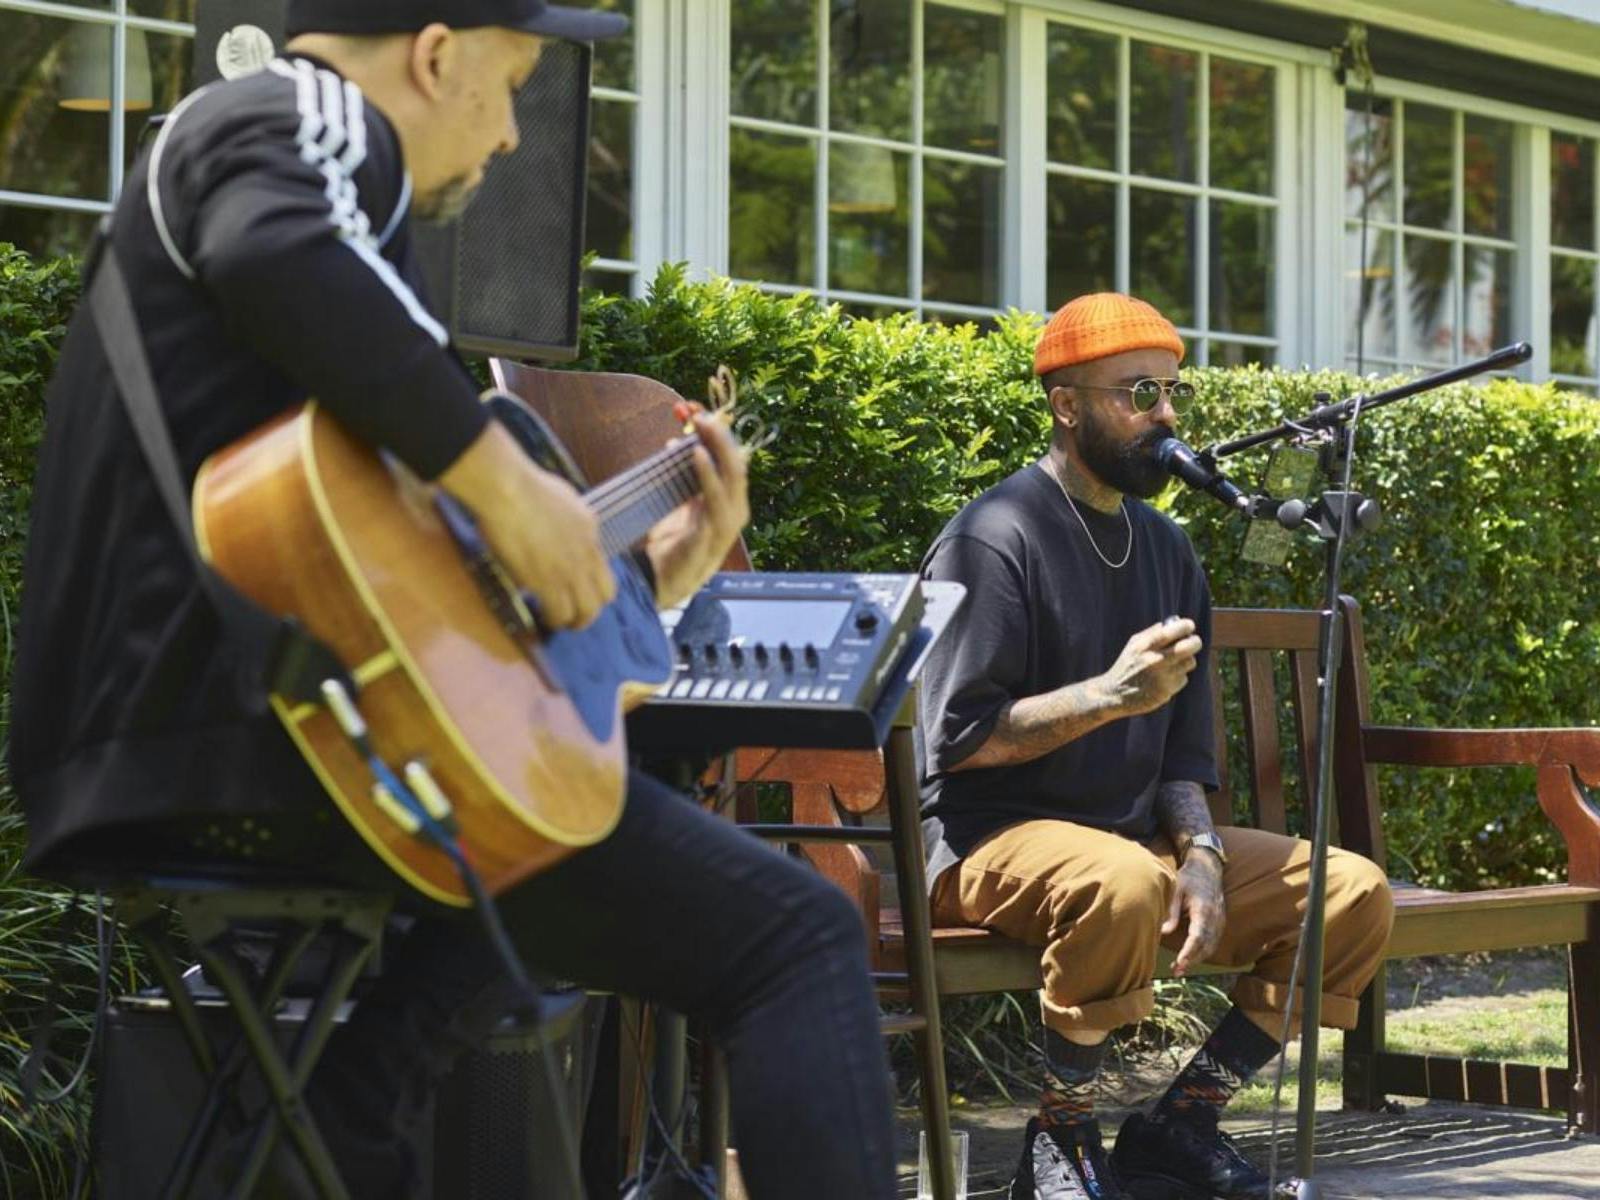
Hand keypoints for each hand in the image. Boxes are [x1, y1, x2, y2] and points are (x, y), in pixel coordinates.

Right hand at [438, 422, 613, 628]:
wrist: (510, 491)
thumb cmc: (528, 487)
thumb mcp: (567, 501)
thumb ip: (573, 522)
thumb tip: (567, 529)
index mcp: (592, 536)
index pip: (607, 576)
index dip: (597, 592)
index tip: (581, 593)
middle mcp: (587, 557)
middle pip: (601, 599)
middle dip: (588, 613)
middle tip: (573, 617)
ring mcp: (569, 571)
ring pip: (583, 612)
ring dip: (571, 621)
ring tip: (557, 622)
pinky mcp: (547, 581)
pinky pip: (558, 612)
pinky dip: (552, 619)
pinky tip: (540, 617)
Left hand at [644, 410, 749, 608]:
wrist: (658, 580)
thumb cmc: (670, 543)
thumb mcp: (677, 501)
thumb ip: (680, 475)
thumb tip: (676, 440)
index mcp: (729, 500)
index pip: (730, 458)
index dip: (717, 432)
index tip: (695, 409)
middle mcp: (734, 510)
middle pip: (736, 464)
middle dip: (720, 435)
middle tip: (699, 413)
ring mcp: (726, 526)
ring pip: (732, 479)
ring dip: (717, 449)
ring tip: (702, 427)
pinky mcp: (711, 538)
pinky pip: (713, 502)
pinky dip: (706, 476)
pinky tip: (696, 456)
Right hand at [1096, 619, 1201, 716]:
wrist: (1114, 694)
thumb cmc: (1126, 665)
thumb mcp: (1134, 645)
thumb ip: (1153, 632)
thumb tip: (1175, 622)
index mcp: (1146, 645)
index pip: (1175, 630)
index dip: (1187, 626)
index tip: (1189, 627)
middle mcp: (1156, 660)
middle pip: (1190, 646)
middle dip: (1195, 642)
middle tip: (1193, 643)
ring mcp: (1162, 677)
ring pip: (1190, 662)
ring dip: (1185, 661)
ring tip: (1174, 663)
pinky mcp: (1166, 691)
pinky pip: (1183, 679)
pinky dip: (1178, 677)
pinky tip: (1165, 679)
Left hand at [1163, 849, 1225, 975]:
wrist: (1208, 868)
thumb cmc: (1189, 878)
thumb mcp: (1176, 890)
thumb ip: (1171, 911)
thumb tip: (1163, 932)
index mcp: (1204, 909)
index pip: (1198, 936)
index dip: (1189, 952)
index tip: (1180, 963)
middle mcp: (1215, 918)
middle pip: (1206, 946)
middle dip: (1192, 960)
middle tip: (1176, 971)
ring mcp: (1220, 921)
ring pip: (1211, 946)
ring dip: (1197, 959)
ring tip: (1179, 968)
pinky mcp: (1219, 923)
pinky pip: (1213, 942)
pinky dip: (1202, 952)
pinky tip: (1190, 958)